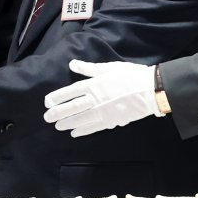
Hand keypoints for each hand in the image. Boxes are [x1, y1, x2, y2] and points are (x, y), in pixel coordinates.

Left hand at [42, 59, 161, 136]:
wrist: (150, 90)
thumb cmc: (130, 75)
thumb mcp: (109, 67)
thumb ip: (89, 68)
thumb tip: (72, 64)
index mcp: (94, 84)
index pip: (71, 91)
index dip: (58, 97)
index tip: (47, 102)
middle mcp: (96, 99)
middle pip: (73, 107)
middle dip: (58, 113)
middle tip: (47, 117)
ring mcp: (103, 112)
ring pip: (81, 119)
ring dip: (68, 123)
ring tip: (58, 126)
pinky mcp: (112, 121)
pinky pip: (94, 127)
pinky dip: (83, 130)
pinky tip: (75, 133)